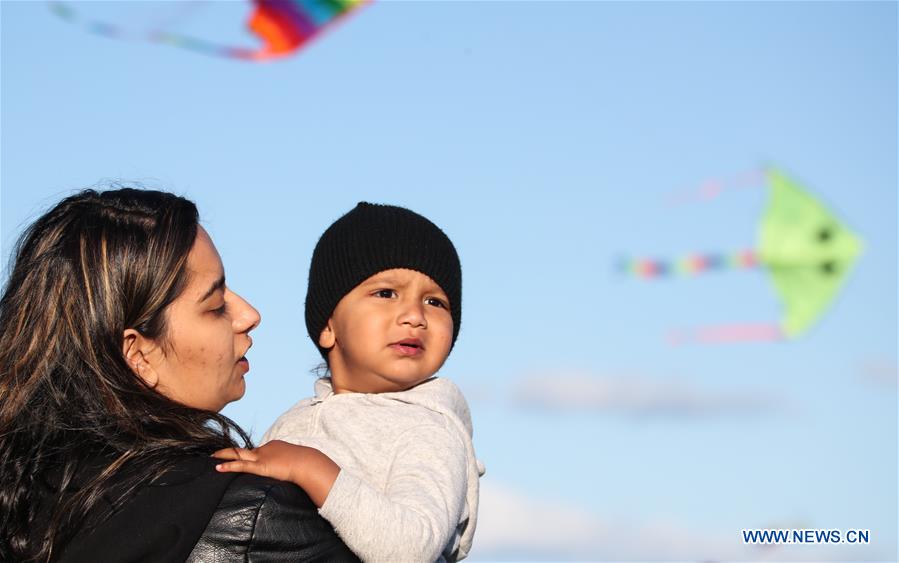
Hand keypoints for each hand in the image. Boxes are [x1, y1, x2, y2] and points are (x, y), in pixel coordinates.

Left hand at [212, 440, 339, 506]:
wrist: (308, 463)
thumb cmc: (306, 464)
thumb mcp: (296, 462)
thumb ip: (289, 465)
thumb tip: (292, 471)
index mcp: (273, 446)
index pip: (256, 451)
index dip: (246, 456)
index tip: (238, 459)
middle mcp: (265, 448)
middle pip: (243, 450)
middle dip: (229, 452)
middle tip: (215, 453)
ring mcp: (262, 456)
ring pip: (238, 454)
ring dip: (223, 455)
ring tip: (211, 458)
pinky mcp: (261, 466)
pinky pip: (241, 465)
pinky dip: (228, 466)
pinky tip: (217, 467)